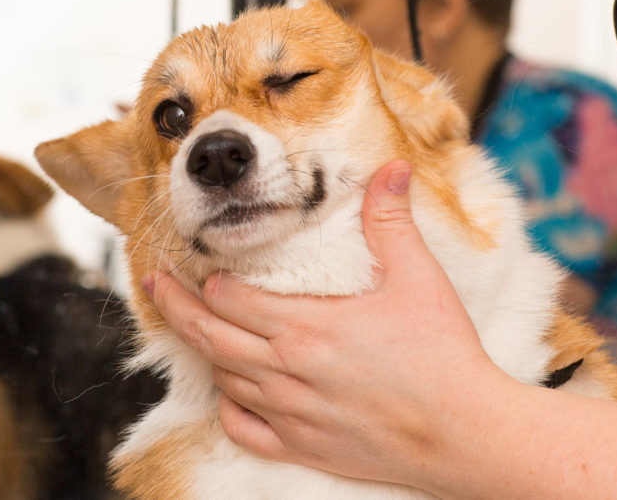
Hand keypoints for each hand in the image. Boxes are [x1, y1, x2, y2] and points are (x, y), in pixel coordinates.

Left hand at [145, 160, 507, 491]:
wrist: (464, 432)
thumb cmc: (443, 354)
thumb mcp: (419, 278)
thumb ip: (392, 220)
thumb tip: (391, 168)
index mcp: (305, 327)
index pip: (230, 298)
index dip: (209, 279)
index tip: (196, 264)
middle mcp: (285, 371)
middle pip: (208, 336)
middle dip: (174, 308)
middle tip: (151, 287)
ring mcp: (290, 414)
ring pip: (223, 380)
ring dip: (203, 351)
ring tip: (192, 330)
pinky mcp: (302, 447)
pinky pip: (243, 429)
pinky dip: (228, 408)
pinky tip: (230, 393)